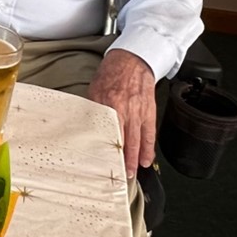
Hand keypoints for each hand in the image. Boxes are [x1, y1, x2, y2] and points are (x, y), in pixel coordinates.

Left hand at [88, 49, 156, 178]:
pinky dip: (149, 148)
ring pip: (138, 140)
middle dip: (123, 160)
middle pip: (124, 141)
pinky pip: (150, 134)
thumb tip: (86, 126)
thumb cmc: (111, 74)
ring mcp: (139, 112)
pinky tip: (147, 159)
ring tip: (133, 172)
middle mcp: (125, 111)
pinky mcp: (149, 112)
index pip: (107, 133)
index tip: (102, 162)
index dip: (106, 149)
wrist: (132, 61)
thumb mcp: (95, 90)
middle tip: (120, 175)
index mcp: (109, 105)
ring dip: (136, 158)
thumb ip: (93, 109)